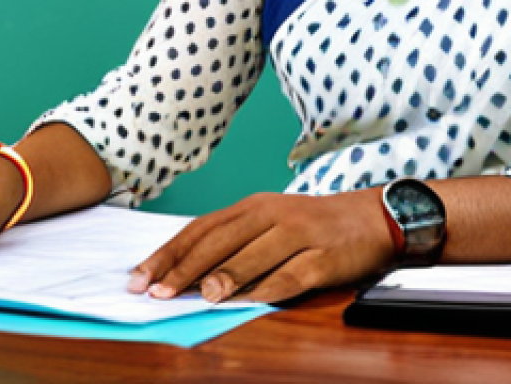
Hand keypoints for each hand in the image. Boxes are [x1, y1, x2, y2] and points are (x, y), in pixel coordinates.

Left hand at [128, 189, 395, 304]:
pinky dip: (270, 288)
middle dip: (184, 267)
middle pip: (220, 240)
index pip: (201, 229)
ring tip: (199, 296)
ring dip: (225, 276)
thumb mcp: (269, 225)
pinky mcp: (324, 255)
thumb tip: (187, 276)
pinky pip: (294, 274)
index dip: (168, 252)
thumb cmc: (311, 226)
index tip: (139, 276)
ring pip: (254, 254)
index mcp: (253, 207)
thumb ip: (234, 245)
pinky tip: (251, 303)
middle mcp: (271, 214)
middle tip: (156, 290)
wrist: (371, 217)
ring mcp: (299, 234)